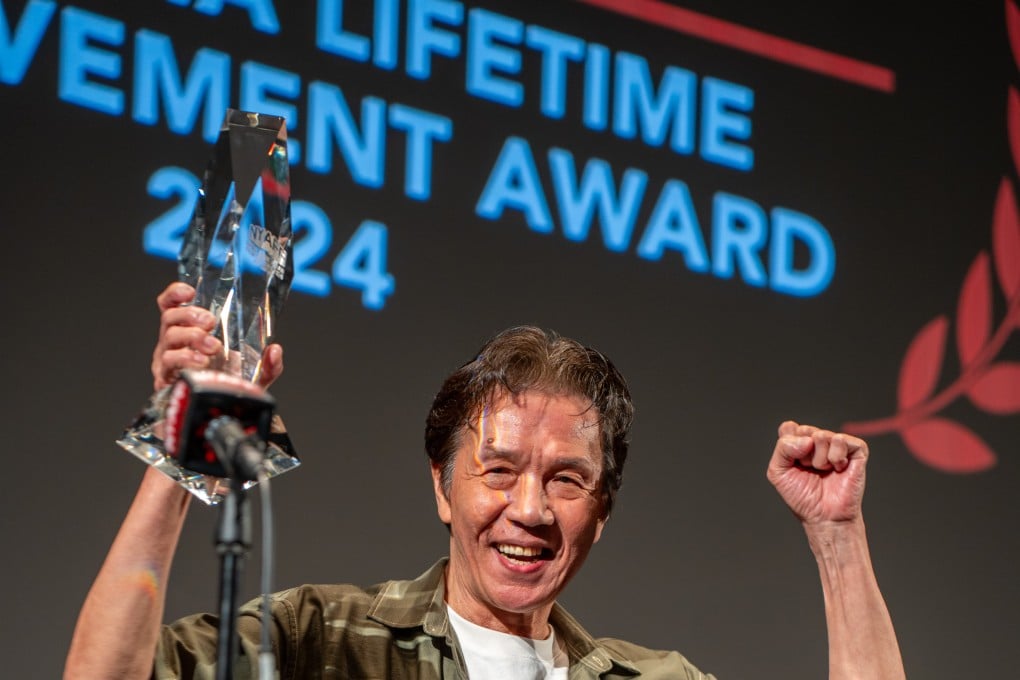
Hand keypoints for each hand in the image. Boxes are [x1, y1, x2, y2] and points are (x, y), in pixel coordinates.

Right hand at [151, 283, 283, 390]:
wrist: (218, 414)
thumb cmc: (229, 385)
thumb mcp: (256, 373)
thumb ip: (269, 363)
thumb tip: (275, 350)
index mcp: (189, 330)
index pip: (171, 305)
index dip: (176, 294)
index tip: (190, 291)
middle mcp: (174, 342)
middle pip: (170, 317)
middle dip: (190, 315)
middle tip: (210, 322)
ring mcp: (168, 359)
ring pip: (169, 337)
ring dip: (192, 337)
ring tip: (213, 347)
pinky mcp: (165, 378)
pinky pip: (168, 362)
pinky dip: (184, 358)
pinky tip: (201, 362)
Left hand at [766, 421, 867, 524]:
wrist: (824, 517)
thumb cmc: (802, 496)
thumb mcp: (778, 472)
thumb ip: (783, 448)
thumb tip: (807, 440)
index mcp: (800, 444)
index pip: (789, 428)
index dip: (788, 445)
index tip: (793, 463)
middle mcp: (819, 441)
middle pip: (804, 430)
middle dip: (802, 455)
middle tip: (809, 470)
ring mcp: (838, 445)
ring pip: (821, 435)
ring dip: (819, 459)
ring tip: (824, 471)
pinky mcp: (857, 451)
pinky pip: (840, 440)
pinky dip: (835, 457)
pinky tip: (838, 469)